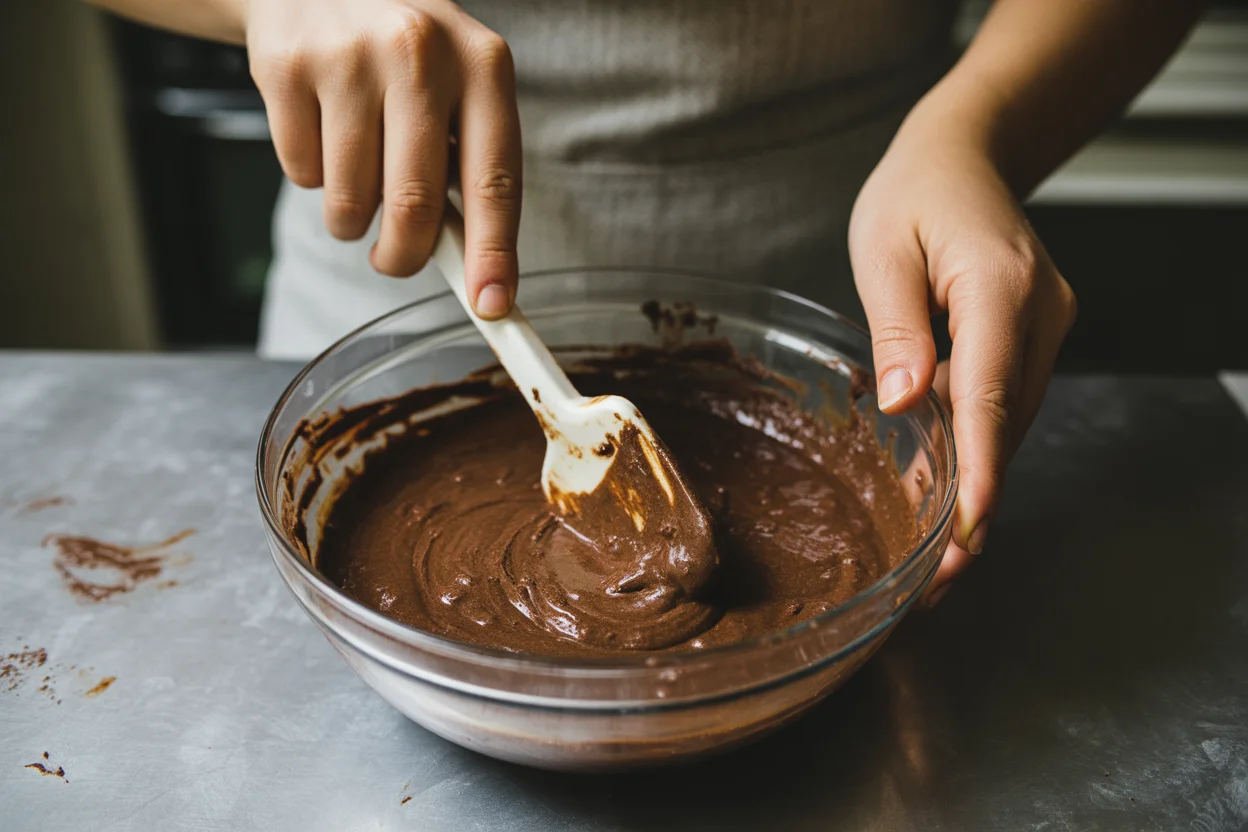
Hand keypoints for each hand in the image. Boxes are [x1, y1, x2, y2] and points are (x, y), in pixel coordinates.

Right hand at [245, 0, 520, 316]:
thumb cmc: (404, 53)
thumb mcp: (456, 87)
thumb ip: (469, 165)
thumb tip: (478, 271)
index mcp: (482, 64)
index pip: (496, 180)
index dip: (493, 253)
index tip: (492, 306)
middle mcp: (419, 52)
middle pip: (414, 206)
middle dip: (403, 256)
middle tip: (394, 260)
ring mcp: (348, 56)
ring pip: (351, 202)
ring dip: (352, 217)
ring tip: (356, 171)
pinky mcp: (286, 66)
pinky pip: (302, 175)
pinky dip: (311, 177)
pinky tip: (320, 129)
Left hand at [849, 108, 1076, 604]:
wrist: (964, 157)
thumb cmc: (914, 194)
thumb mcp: (883, 248)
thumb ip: (895, 325)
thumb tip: (903, 400)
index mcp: (999, 287)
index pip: (992, 392)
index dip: (981, 468)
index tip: (970, 529)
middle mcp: (1039, 314)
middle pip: (1007, 422)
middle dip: (976, 500)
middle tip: (939, 576)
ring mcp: (1045, 327)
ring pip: (1009, 421)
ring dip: (977, 484)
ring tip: (939, 556)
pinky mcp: (1033, 338)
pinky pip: (1004, 403)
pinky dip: (977, 448)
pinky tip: (946, 491)